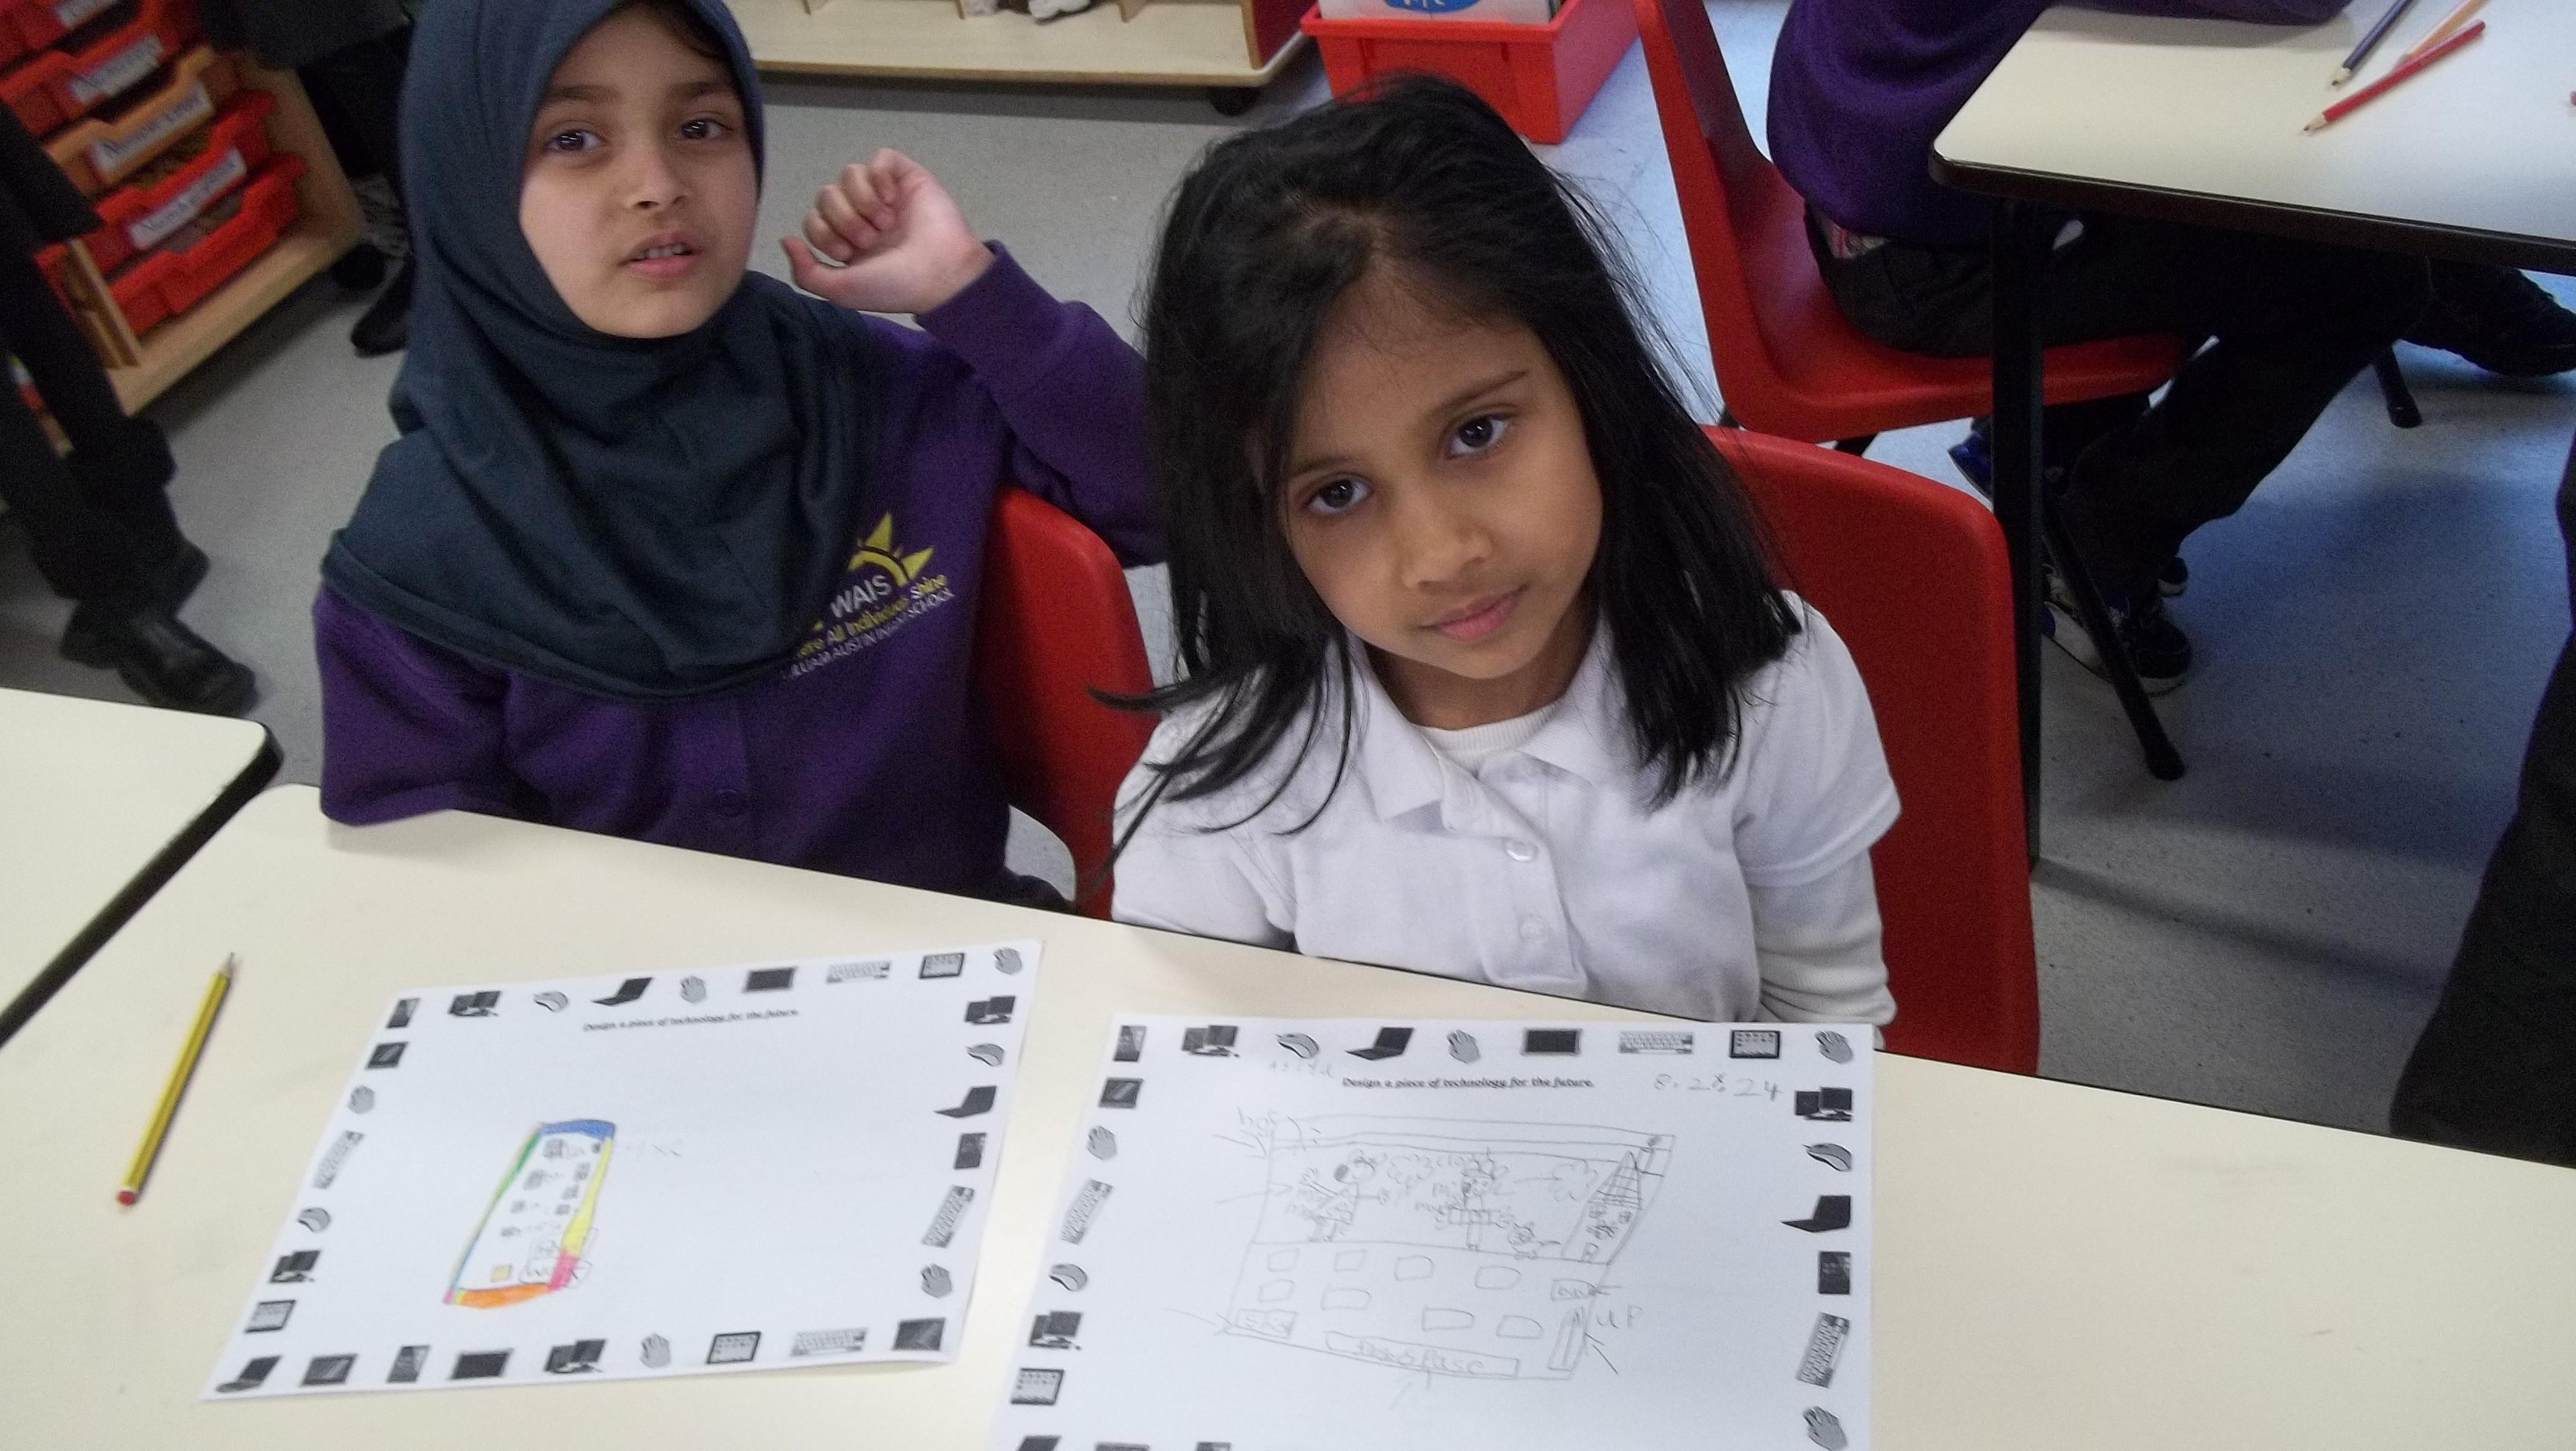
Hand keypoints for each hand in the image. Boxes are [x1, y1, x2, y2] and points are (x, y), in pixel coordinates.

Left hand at [783, 150, 992, 315]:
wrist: (940, 275)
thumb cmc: (894, 285)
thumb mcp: (841, 291)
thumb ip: (805, 272)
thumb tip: (786, 239)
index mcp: (848, 240)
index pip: (813, 220)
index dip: (824, 233)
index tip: (850, 254)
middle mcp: (863, 214)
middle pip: (826, 194)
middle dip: (843, 219)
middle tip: (870, 240)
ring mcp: (885, 193)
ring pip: (848, 173)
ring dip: (862, 200)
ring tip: (885, 222)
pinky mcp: (907, 176)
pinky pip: (880, 157)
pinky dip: (880, 176)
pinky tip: (892, 198)